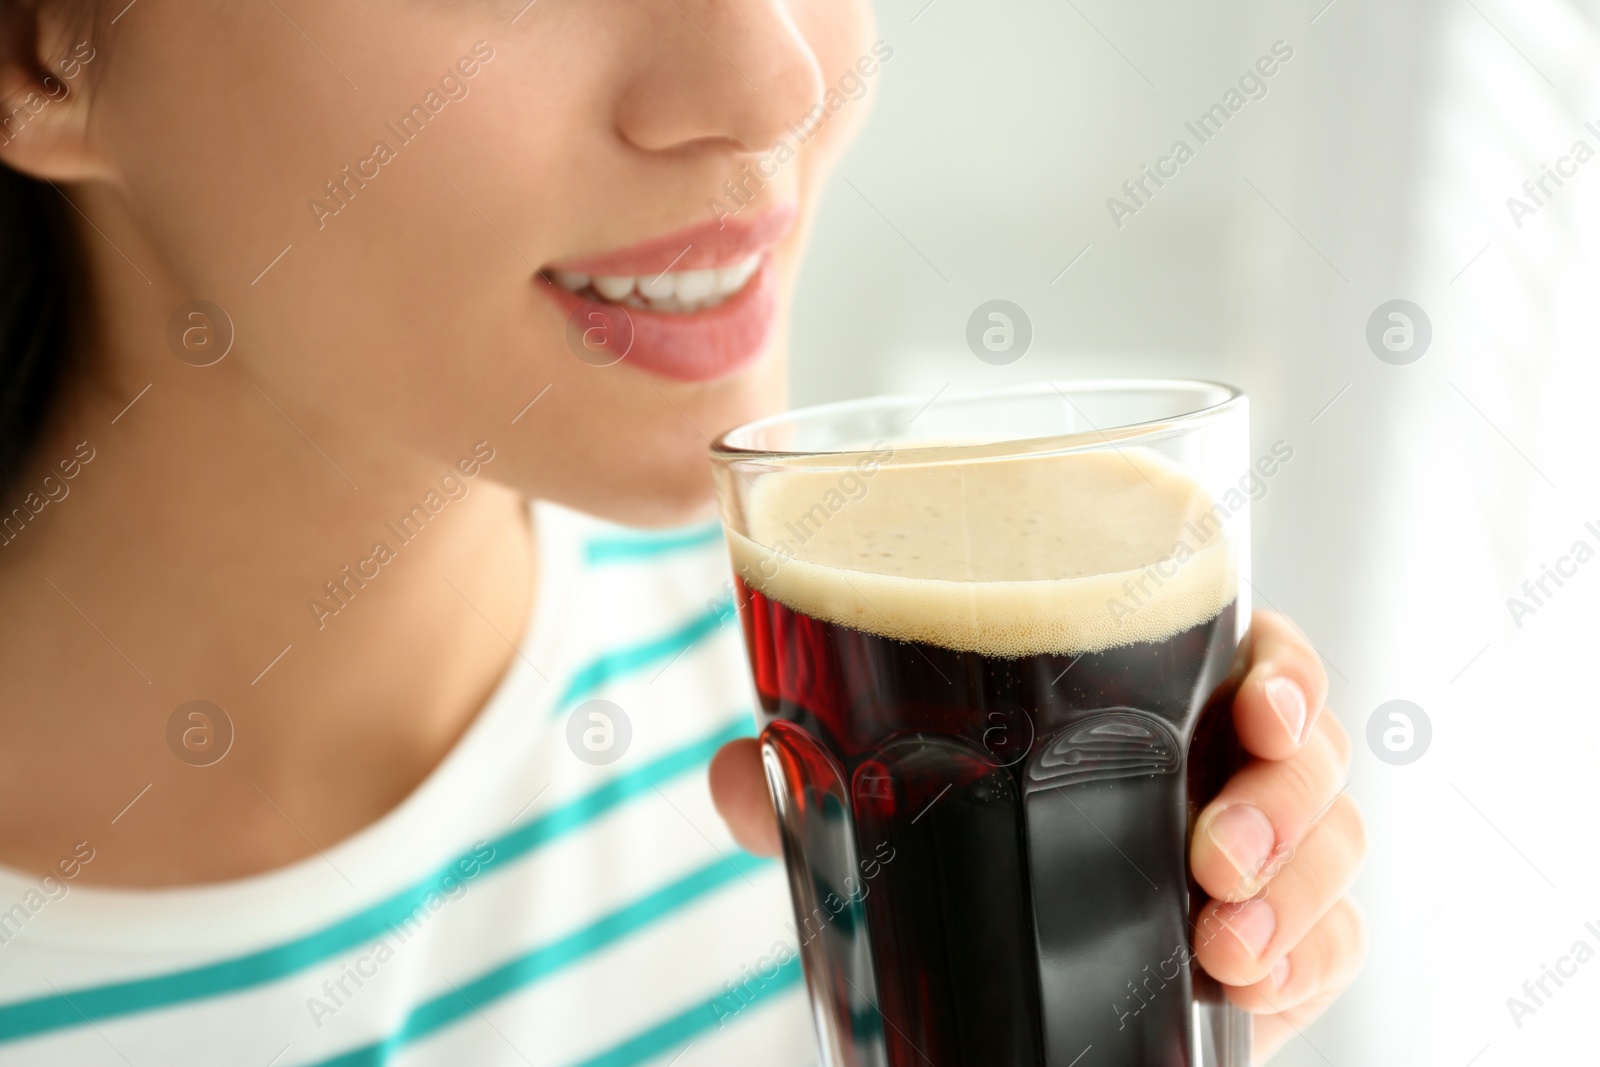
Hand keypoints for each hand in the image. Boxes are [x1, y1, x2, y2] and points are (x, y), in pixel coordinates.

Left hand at [708, 609, 1366, 1062]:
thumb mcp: (876, 784)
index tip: (1263, 706)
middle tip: (1213, 859)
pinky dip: (1309, 970)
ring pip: (1337, 857)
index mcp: (1156, 689)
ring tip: (1225, 948)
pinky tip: (1250, 992)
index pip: (1262, 653)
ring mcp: (1256, 857)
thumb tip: (737, 777)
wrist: (974, 939)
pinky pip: (1331, 951)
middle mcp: (1221, 764)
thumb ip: (805, 774)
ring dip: (1301, 901)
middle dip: (1290, 806)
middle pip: (1316, 761)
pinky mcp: (1270, 945)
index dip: (1289, 671)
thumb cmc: (948, 813)